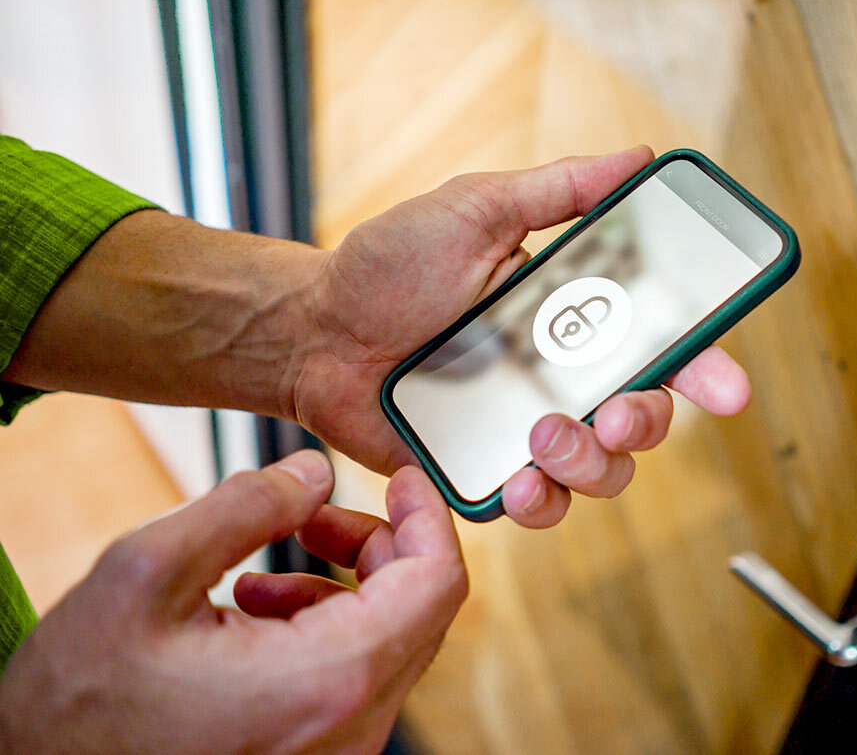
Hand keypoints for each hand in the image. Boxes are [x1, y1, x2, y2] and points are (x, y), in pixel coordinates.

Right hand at [0, 451, 466, 753]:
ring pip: (390, 644)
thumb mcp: (146, 572)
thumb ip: (246, 506)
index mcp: (326, 681)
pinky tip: (258, 615)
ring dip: (343, 588)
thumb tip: (315, 473)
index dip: (429, 517)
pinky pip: (355, 681)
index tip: (404, 479)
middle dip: (377, 546)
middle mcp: (348, 729)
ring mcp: (337, 753)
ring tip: (264, 572)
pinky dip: (325, 632)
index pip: (437, 583)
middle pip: (421, 611)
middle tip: (315, 518)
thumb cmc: (77, 704)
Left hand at [289, 147, 751, 525]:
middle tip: (611, 413)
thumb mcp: (476, 210)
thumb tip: (639, 157)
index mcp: (573, 317)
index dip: (706, 367)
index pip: (661, 344)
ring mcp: (526, 428)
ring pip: (604, 472)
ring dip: (591, 465)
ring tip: (541, 437)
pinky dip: (542, 502)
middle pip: (646, 418)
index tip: (729, 388)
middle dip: (647, 424)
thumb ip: (559, 191)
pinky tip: (518, 482)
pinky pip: (540, 504)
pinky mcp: (487, 470)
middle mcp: (562, 377)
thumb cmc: (390, 267)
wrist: (315, 330)